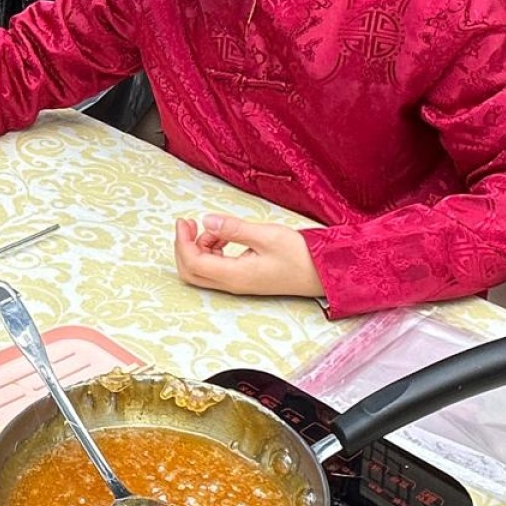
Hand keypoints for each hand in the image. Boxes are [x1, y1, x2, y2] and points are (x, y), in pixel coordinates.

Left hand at [174, 214, 323, 299]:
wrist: (323, 273)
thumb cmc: (300, 256)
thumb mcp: (266, 235)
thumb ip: (233, 229)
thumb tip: (206, 221)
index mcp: (234, 275)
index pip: (193, 262)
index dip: (182, 242)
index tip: (185, 221)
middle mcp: (232, 284)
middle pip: (190, 272)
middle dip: (183, 247)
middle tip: (188, 224)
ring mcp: (238, 284)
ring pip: (202, 270)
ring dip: (199, 248)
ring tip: (216, 229)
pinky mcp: (244, 279)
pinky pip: (217, 268)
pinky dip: (212, 251)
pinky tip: (225, 237)